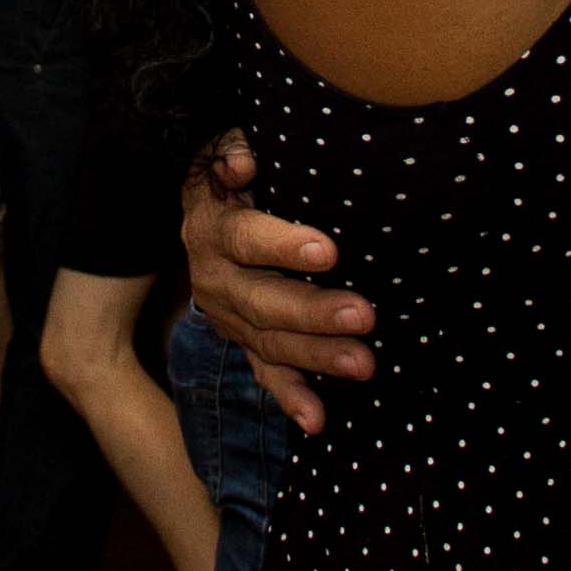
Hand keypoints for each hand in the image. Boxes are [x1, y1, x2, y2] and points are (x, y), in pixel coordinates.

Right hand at [180, 135, 374, 433]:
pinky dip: (291, 397)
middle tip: (364, 316)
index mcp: (213, 228)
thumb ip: (233, 150)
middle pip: (260, 301)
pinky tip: (318, 420)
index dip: (282, 245)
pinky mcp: (244, 340)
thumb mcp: (225, 151)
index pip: (245, 237)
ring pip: (268, 342)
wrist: (206, 212)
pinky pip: (265, 372)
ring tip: (363, 365)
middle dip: (313, 312)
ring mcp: (228, 316)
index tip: (328, 252)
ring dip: (315, 357)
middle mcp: (214, 278)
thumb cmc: (237, 173)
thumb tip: (244, 162)